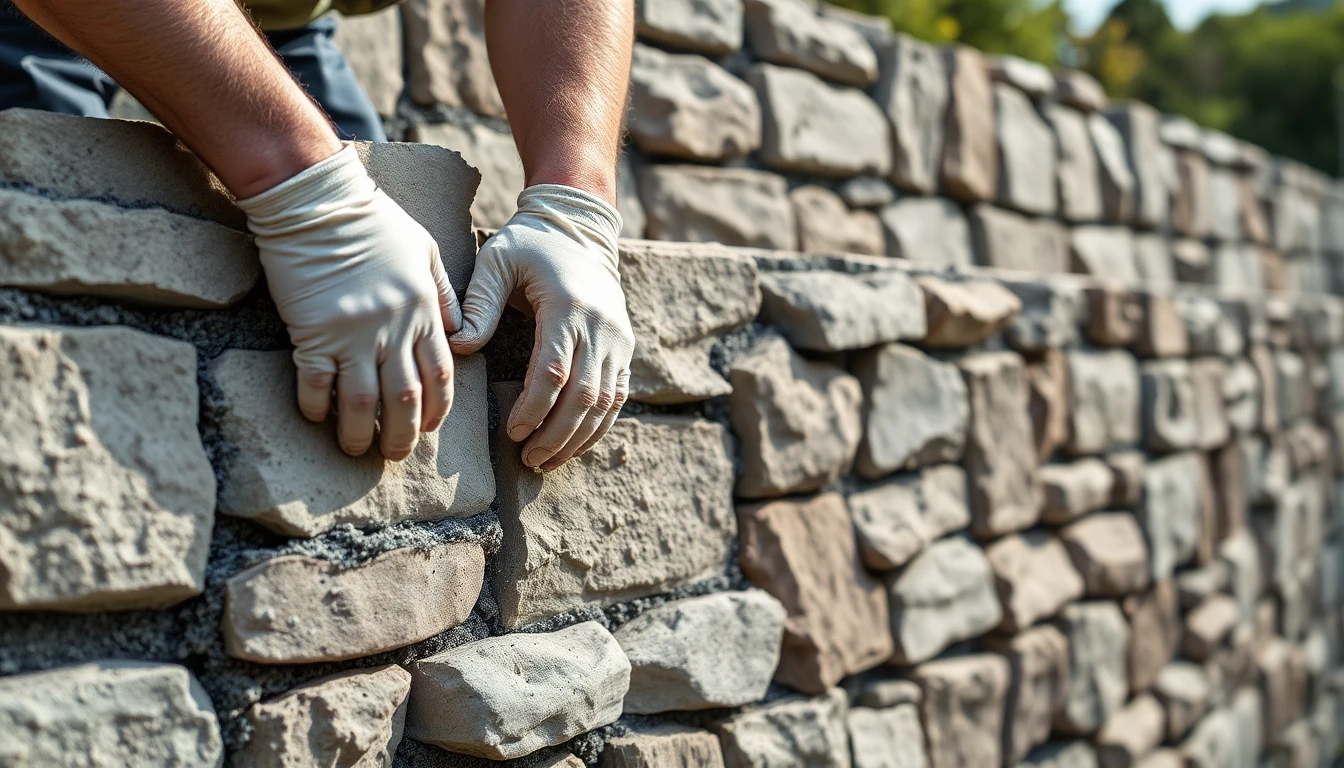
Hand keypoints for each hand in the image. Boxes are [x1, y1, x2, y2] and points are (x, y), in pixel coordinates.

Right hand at [237, 144, 459, 460]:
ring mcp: (354, 332)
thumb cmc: (374, 221)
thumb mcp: (426, 252)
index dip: (436, 409)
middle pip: (405, 398)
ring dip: (360, 433)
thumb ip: (447, 296)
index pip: (441, 374)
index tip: (427, 428)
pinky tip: (317, 417)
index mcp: (424, 310)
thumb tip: (461, 334)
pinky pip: (317, 383)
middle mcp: (394, 327)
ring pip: (363, 402)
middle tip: (394, 453)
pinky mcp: (314, 331)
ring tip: (357, 448)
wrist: (319, 201)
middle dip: (402, 434)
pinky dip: (318, 406)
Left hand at [450, 184, 632, 470]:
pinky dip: (598, 426)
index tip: (513, 432)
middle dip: (556, 434)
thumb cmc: (531, 245)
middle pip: (585, 396)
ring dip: (578, 438)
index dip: (535, 408)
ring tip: (547, 461)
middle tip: (529, 458)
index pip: (554, 371)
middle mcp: (601, 326)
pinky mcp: (626, 347)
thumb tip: (460, 348)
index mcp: (568, 307)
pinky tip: (573, 445)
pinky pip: (618, 396)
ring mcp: (619, 338)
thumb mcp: (497, 261)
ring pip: (606, 403)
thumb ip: (479, 304)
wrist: (580, 227)